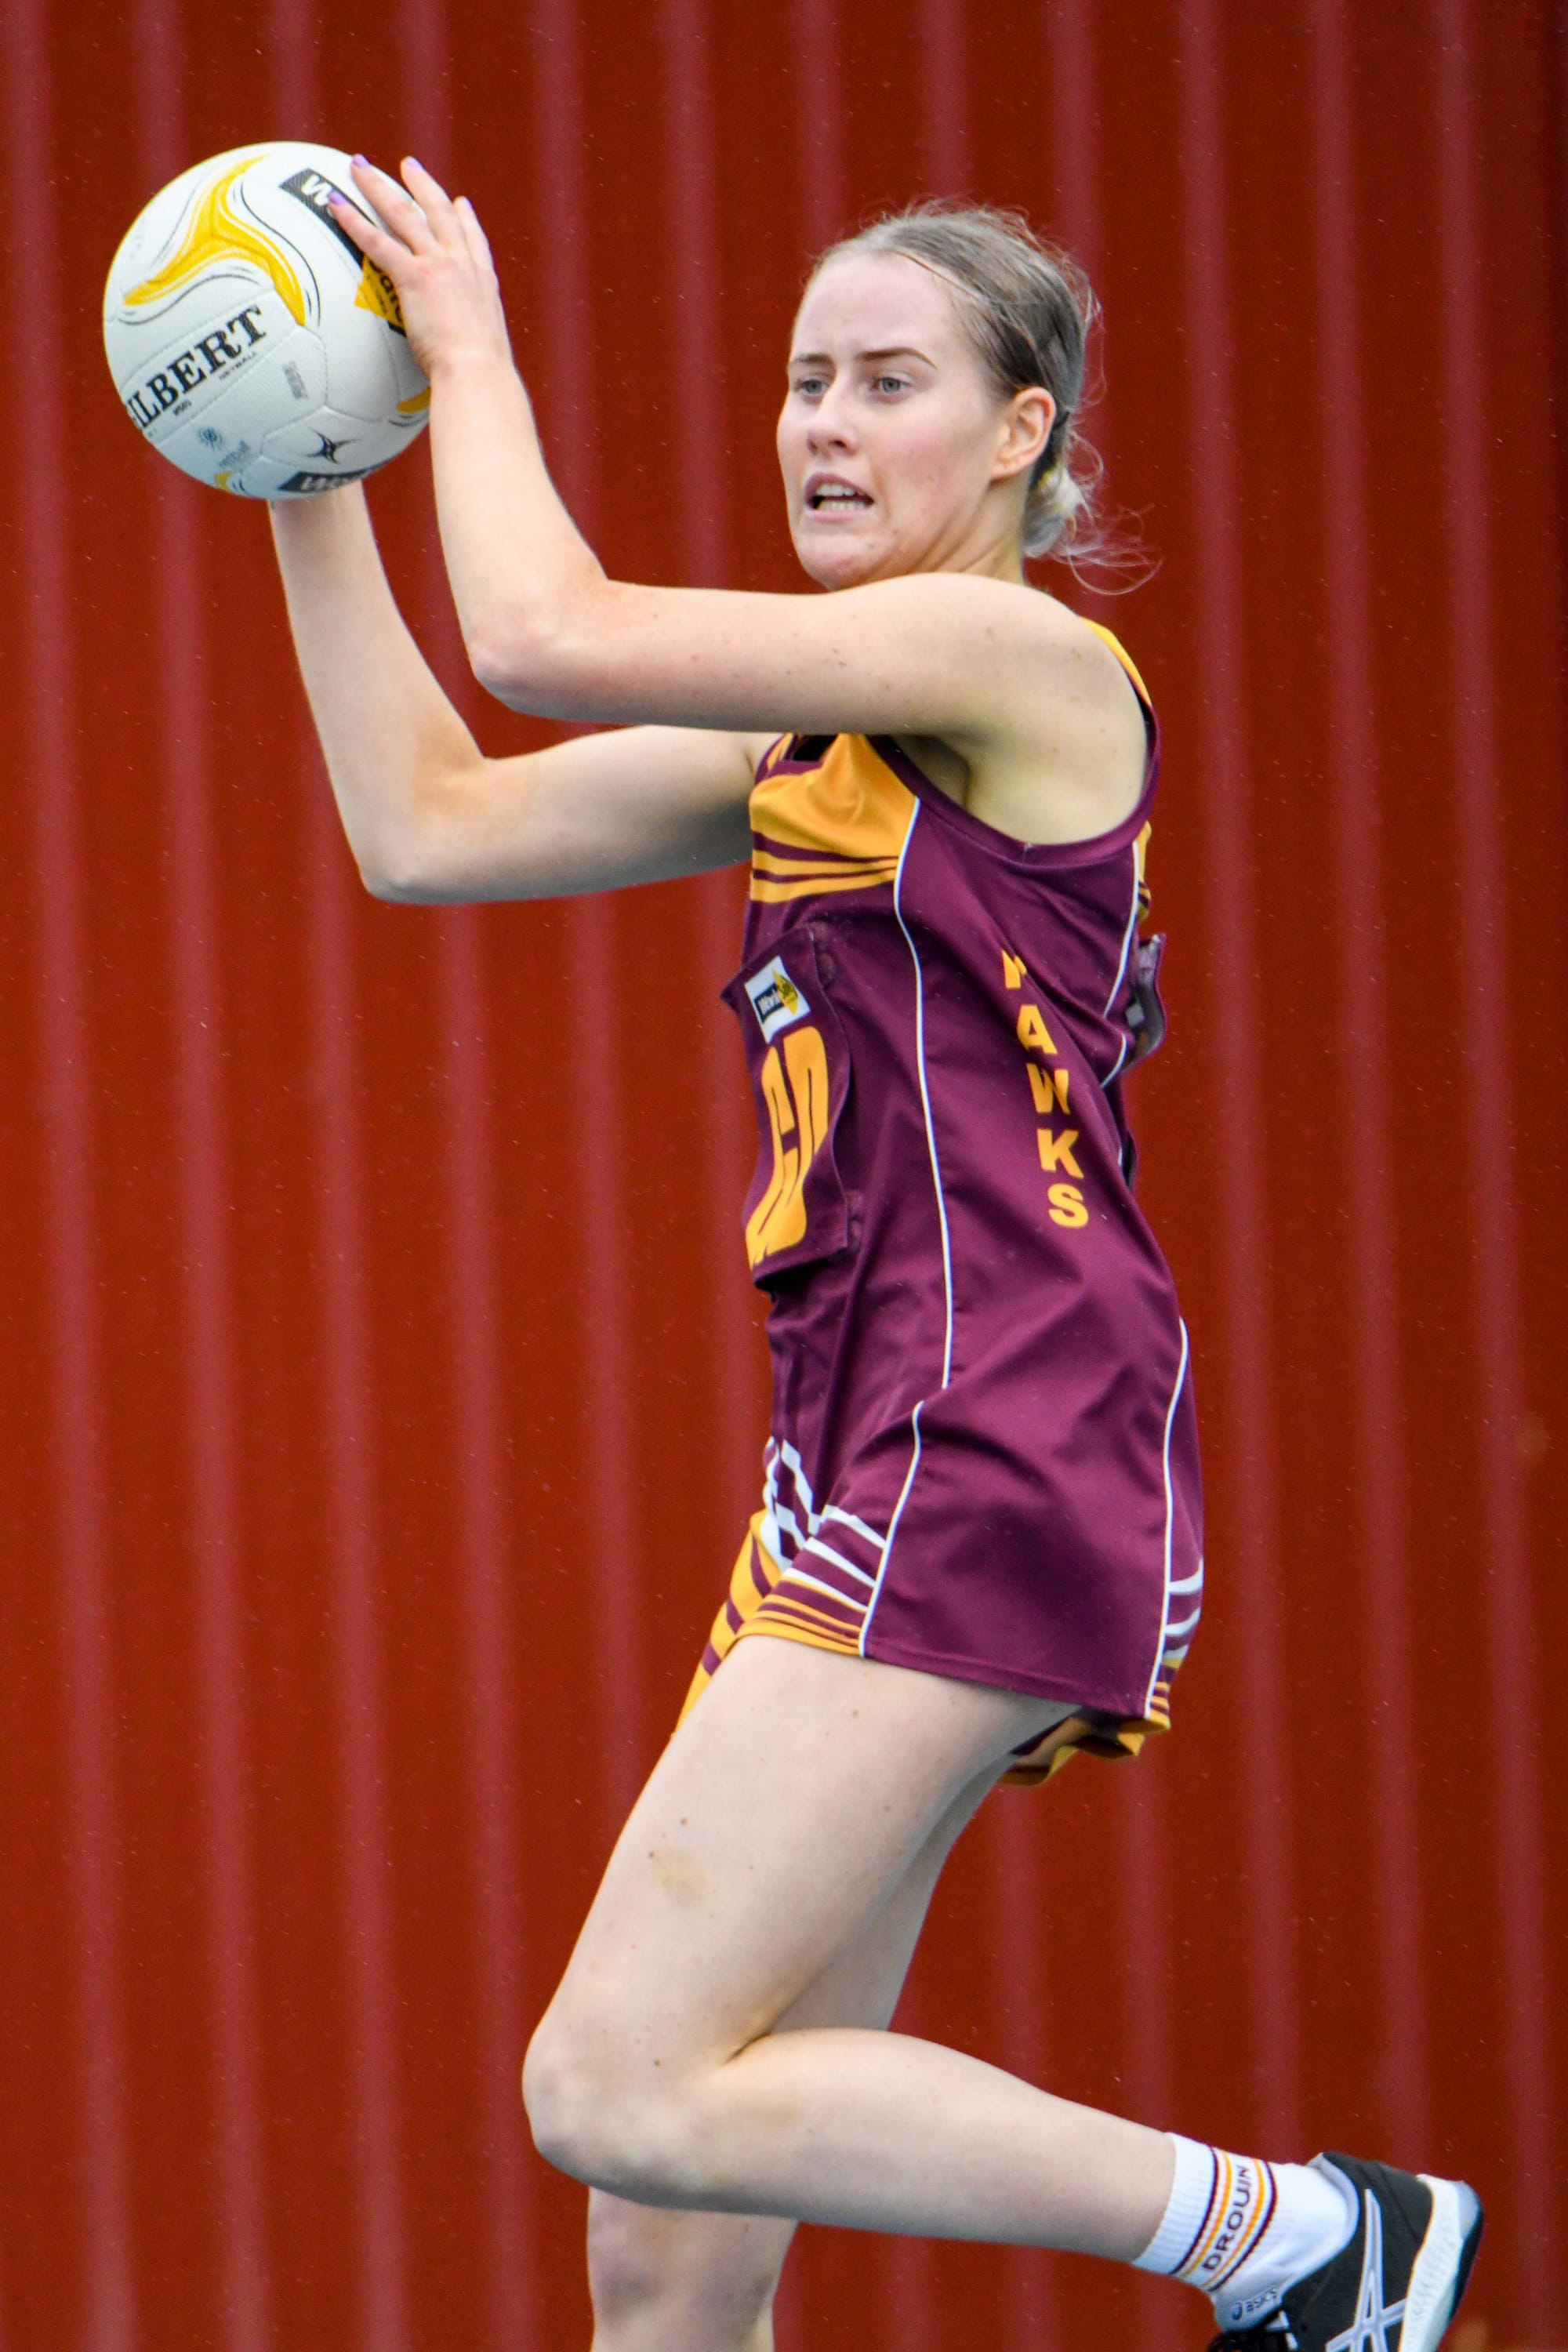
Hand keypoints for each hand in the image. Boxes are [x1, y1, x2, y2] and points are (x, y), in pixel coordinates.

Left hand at [328, 155, 509, 382]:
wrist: (478, 373)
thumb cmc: (481, 378)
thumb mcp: (482, 359)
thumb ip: (469, 353)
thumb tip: (462, 377)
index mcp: (482, 284)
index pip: (474, 242)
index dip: (465, 220)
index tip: (459, 203)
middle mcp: (462, 266)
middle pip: (440, 213)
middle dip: (423, 185)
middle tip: (408, 166)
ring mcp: (439, 266)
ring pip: (405, 215)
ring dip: (379, 187)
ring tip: (360, 167)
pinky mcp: (415, 277)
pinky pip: (378, 242)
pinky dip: (354, 221)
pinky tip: (336, 204)